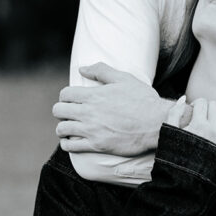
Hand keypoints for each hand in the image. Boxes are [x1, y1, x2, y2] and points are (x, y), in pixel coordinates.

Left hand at [53, 63, 171, 154]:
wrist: (157, 123)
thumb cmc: (143, 100)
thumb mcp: (124, 79)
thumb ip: (101, 71)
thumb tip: (82, 69)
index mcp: (94, 95)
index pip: (65, 94)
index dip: (66, 96)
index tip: (71, 100)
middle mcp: (88, 112)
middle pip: (59, 111)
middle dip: (62, 110)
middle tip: (70, 113)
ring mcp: (91, 130)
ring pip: (62, 129)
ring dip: (63, 127)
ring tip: (71, 127)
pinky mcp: (97, 145)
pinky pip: (70, 147)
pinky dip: (68, 143)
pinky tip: (72, 141)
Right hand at [167, 98, 215, 153]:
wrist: (186, 178)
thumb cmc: (175, 156)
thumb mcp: (169, 132)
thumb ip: (174, 113)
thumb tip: (183, 98)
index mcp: (198, 125)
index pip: (202, 103)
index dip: (196, 103)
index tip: (193, 109)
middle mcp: (213, 130)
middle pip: (215, 105)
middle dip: (207, 105)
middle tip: (202, 112)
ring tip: (213, 114)